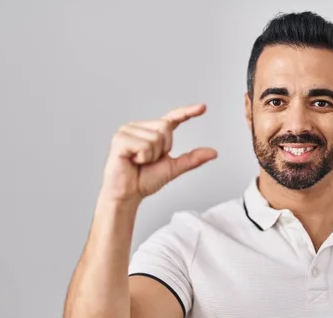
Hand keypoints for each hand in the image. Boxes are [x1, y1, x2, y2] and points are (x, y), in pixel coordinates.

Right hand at [100, 104, 216, 202]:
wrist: (128, 194)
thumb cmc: (144, 180)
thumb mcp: (173, 168)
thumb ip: (192, 159)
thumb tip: (213, 152)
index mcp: (152, 132)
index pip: (173, 118)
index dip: (188, 112)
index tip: (203, 108)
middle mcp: (140, 126)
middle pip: (165, 127)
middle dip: (163, 149)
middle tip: (148, 160)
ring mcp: (128, 130)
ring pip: (155, 138)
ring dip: (151, 156)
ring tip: (139, 162)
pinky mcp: (120, 138)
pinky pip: (143, 145)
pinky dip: (142, 158)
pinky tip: (132, 161)